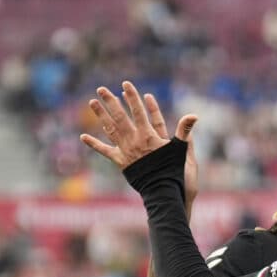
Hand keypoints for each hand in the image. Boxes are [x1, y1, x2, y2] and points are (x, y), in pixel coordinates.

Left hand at [81, 81, 198, 206]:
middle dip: (111, 101)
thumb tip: (194, 115)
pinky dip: (94, 144)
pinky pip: (105, 151)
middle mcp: (134, 140)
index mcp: (149, 136)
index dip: (133, 97)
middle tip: (101, 88)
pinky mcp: (120, 162)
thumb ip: (185, 131)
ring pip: (110, 129)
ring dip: (101, 115)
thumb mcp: (181, 150)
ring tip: (92, 102)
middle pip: (120, 117)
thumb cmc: (174, 171)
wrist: (162, 190)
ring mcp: (126, 151)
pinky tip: (82, 137)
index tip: (126, 85)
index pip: (139, 112)